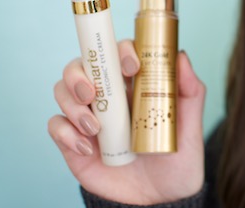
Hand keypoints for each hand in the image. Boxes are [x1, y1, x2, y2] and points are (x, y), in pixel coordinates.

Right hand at [48, 41, 205, 204]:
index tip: (131, 65)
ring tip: (95, 129)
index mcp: (134, 85)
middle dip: (80, 73)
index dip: (120, 50)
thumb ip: (190, 92)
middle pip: (80, 65)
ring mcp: (88, 116)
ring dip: (72, 105)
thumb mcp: (189, 127)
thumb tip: (181, 55)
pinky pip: (55, 125)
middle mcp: (108, 95)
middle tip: (93, 92)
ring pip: (62, 90)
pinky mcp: (73, 141)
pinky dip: (65, 132)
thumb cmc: (176, 159)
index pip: (118, 52)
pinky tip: (87, 149)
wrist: (159, 199)